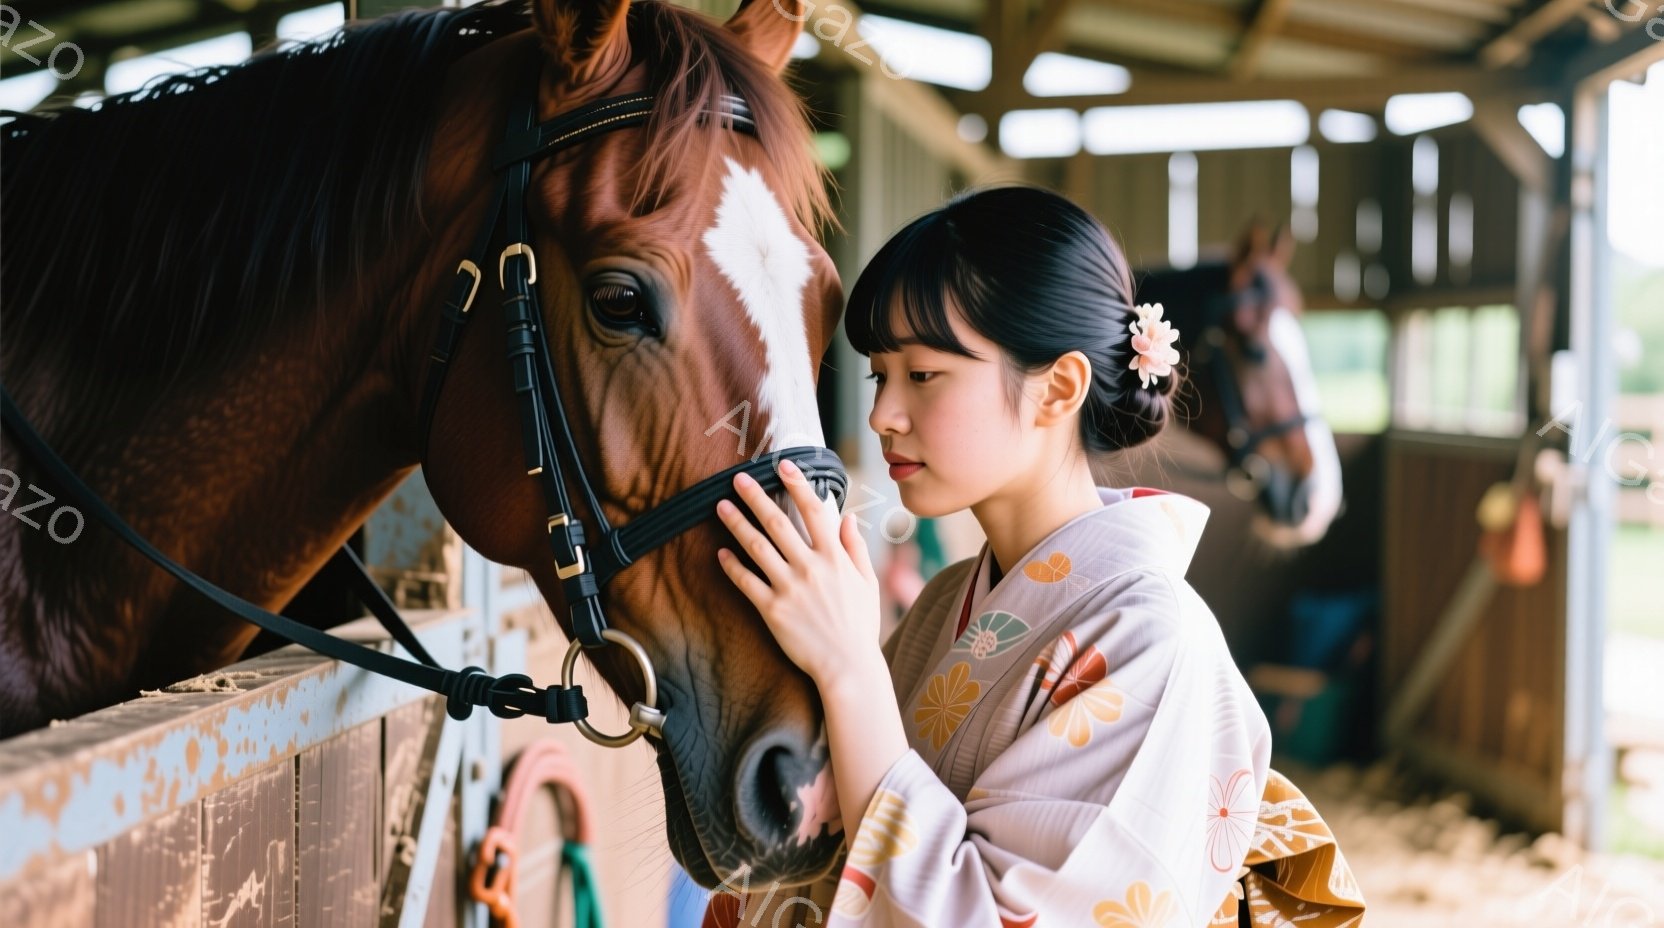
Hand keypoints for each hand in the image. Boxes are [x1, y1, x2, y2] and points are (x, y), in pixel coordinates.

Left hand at [714, 458, 881, 685]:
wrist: (848, 666)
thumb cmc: (860, 625)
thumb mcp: (867, 582)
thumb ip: (855, 547)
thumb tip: (848, 516)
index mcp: (834, 557)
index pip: (815, 510)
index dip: (797, 484)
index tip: (783, 465)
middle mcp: (810, 567)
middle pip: (778, 522)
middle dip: (755, 497)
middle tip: (737, 478)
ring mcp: (789, 587)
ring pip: (756, 547)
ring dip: (736, 523)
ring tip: (720, 506)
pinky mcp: (772, 610)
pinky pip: (747, 582)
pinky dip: (732, 565)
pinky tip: (721, 553)